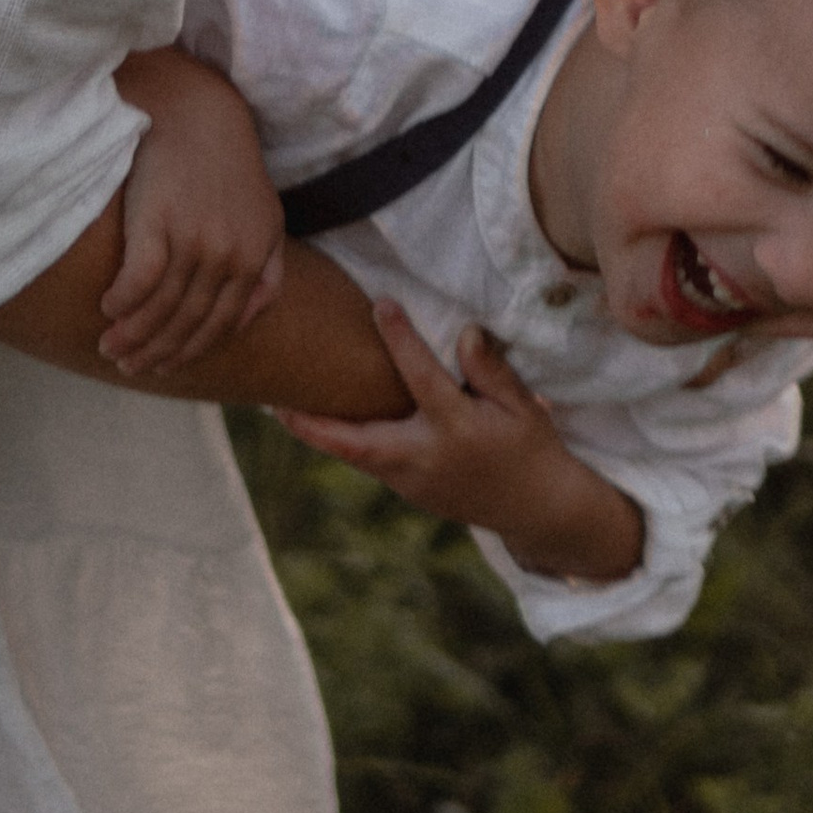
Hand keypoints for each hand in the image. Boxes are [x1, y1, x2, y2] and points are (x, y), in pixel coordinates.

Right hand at [99, 47, 285, 377]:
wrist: (197, 113)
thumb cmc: (227, 166)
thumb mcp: (266, 216)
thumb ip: (267, 271)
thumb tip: (247, 321)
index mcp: (254, 257)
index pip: (221, 324)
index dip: (191, 352)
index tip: (165, 367)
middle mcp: (227, 255)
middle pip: (188, 323)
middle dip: (157, 353)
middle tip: (129, 367)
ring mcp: (193, 239)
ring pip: (161, 308)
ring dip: (133, 337)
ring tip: (111, 349)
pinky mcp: (158, 221)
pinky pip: (138, 281)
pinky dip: (123, 303)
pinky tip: (108, 310)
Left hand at [276, 301, 645, 584]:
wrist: (536, 509)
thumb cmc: (531, 448)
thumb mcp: (522, 407)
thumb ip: (492, 371)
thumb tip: (465, 333)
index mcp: (456, 429)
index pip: (421, 378)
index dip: (401, 339)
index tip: (381, 303)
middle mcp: (425, 458)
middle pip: (357, 442)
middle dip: (314, 424)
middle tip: (275, 402)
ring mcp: (412, 482)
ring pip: (355, 457)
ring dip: (319, 434)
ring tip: (283, 407)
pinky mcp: (409, 491)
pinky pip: (369, 463)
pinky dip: (344, 443)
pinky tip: (324, 423)